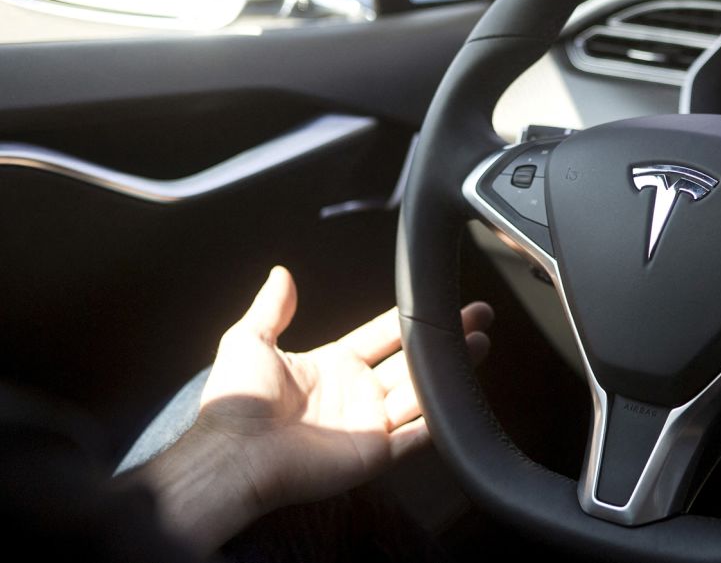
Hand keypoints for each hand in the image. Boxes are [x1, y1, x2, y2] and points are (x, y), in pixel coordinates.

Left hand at [138, 267, 491, 554]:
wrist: (235, 453)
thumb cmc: (235, 403)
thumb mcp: (249, 341)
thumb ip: (272, 308)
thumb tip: (280, 273)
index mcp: (333, 365)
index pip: (383, 336)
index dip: (412, 320)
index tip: (439, 303)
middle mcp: (356, 394)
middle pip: (412, 363)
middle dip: (445, 342)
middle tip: (476, 320)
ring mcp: (368, 426)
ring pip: (422, 395)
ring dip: (450, 373)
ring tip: (479, 346)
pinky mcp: (375, 455)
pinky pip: (416, 438)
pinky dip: (438, 422)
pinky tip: (460, 398)